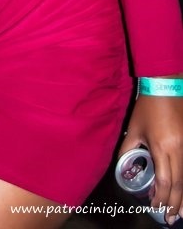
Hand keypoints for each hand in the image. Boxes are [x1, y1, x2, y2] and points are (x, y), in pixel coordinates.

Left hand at [121, 91, 182, 224]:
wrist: (166, 85)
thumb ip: (128, 148)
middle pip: (178, 184)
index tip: (154, 207)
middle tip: (170, 219)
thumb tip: (123, 166)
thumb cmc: (148, 106)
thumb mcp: (134, 128)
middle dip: (174, 203)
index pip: (164, 181)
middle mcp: (178, 150)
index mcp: (162, 147)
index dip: (160, 197)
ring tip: (180, 213)